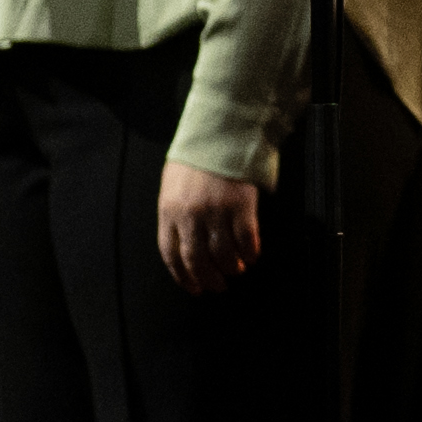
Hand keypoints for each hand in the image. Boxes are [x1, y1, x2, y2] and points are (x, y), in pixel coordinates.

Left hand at [159, 161, 262, 290]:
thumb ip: (174, 214)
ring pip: (223, 254)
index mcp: (169, 211)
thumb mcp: (172, 185)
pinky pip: (246, 240)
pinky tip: (252, 256)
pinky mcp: (242, 205)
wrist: (221, 133)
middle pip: (197, 260)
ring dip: (231, 268)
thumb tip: (183, 244)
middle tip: (218, 286)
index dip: (183, 277)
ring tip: (237, 271)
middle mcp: (191, 216)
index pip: (171, 254)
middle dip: (208, 279)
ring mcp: (217, 211)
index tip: (194, 288)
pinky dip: (250, 253)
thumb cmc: (196, 159)